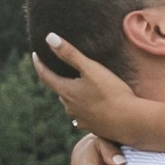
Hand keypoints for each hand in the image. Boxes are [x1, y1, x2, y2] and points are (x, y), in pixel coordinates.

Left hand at [35, 36, 154, 142]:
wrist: (129, 121)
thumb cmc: (111, 92)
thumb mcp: (91, 68)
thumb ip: (70, 54)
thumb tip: (49, 38)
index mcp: (66, 92)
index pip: (46, 76)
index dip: (39, 64)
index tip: (35, 55)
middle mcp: (70, 107)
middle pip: (60, 90)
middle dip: (58, 79)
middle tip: (59, 69)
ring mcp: (80, 119)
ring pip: (71, 104)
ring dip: (72, 95)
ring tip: (77, 86)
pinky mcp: (92, 127)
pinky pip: (82, 115)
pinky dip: (83, 108)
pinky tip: (88, 107)